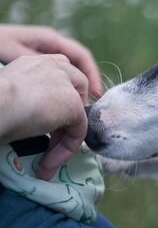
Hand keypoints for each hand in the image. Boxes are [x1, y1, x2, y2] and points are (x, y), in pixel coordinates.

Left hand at [0, 24, 101, 97]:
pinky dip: (61, 90)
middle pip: (78, 65)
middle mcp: (51, 45)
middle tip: (88, 106)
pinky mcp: (36, 64)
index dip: (93, 75)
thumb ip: (42, 64)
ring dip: (74, 89)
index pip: (82, 56)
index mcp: (51, 39)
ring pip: (67, 72)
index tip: (96, 94)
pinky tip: (57, 104)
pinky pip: (55, 76)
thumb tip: (63, 82)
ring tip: (75, 109)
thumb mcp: (21, 52)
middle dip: (86, 85)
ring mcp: (44, 54)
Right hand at [0, 54, 88, 179]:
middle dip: (69, 116)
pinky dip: (66, 150)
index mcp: (35, 62)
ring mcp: (67, 84)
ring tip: (46, 162)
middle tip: (51, 142)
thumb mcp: (9, 97)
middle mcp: (54, 66)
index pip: (58, 76)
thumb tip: (27, 120)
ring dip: (64, 140)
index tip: (45, 125)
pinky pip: (78, 132)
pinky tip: (47, 164)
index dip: (57, 101)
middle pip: (77, 88)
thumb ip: (25, 100)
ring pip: (77, 113)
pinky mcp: (74, 105)